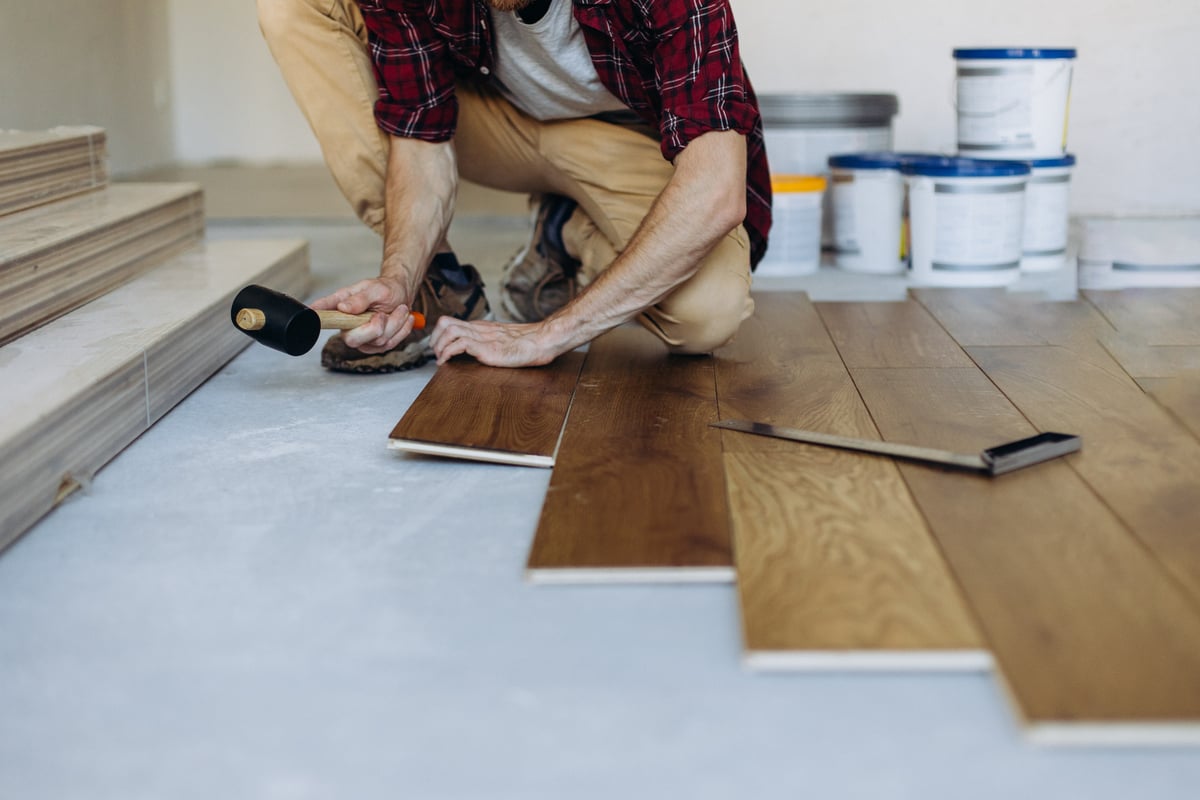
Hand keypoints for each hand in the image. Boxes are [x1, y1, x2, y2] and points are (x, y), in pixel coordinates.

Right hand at [310, 276, 417, 352]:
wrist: (401, 296)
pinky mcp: (375, 346)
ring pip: (378, 341)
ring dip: (395, 324)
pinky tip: (401, 318)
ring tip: (398, 309)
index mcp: (341, 307)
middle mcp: (347, 326)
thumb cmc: (385, 289)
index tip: (311, 315)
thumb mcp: (375, 288)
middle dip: (376, 327)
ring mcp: (361, 338)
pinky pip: (390, 344)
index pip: (324, 315)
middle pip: (352, 340)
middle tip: (384, 313)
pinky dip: (401, 330)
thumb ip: (360, 298)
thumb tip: (342, 307)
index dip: (317, 318)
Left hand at [430, 317, 567, 367]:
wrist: (541, 342)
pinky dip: (447, 353)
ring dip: (438, 345)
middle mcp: (478, 329)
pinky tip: (446, 362)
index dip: (439, 335)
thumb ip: (489, 343)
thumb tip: (475, 353)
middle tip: (435, 352)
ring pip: (448, 330)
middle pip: (445, 322)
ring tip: (440, 358)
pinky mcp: (485, 347)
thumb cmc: (527, 345)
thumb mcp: (503, 342)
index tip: (436, 348)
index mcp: (481, 327)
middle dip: (434, 338)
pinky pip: (458, 344)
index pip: (451, 322)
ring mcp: (482, 337)